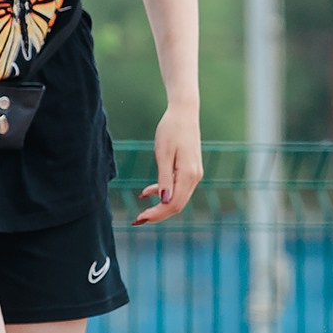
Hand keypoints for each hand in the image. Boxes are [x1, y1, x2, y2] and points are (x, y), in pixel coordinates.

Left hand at [133, 102, 202, 224]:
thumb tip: (164, 200)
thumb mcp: (163, 153)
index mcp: (188, 175)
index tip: (139, 218)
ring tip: (141, 210)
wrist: (184, 113)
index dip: (157, 214)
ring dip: (160, 205)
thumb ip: (164, 178)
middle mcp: (195, 177)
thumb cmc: (171, 129)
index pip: (173, 204)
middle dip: (158, 214)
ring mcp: (195, 174)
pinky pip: (178, 188)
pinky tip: (146, 193)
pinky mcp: (191, 170)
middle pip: (177, 205)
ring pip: (178, 199)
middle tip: (137, 220)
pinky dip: (163, 193)